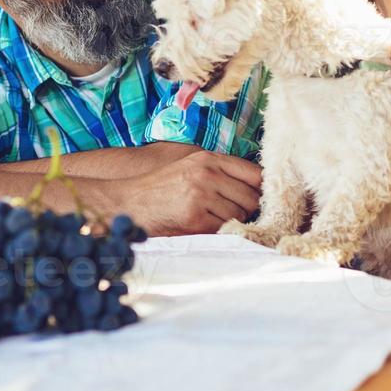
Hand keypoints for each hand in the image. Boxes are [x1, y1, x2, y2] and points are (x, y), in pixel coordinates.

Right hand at [108, 150, 261, 235]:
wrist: (128, 203)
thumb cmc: (161, 188)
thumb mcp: (190, 168)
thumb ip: (220, 172)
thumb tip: (257, 186)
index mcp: (208, 159)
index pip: (254, 172)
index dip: (262, 187)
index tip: (262, 196)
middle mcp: (207, 175)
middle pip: (251, 197)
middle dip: (249, 208)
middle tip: (238, 213)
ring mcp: (201, 197)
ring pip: (239, 215)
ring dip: (233, 221)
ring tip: (215, 219)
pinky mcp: (195, 219)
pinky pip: (223, 229)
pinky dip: (219, 231)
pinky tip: (204, 226)